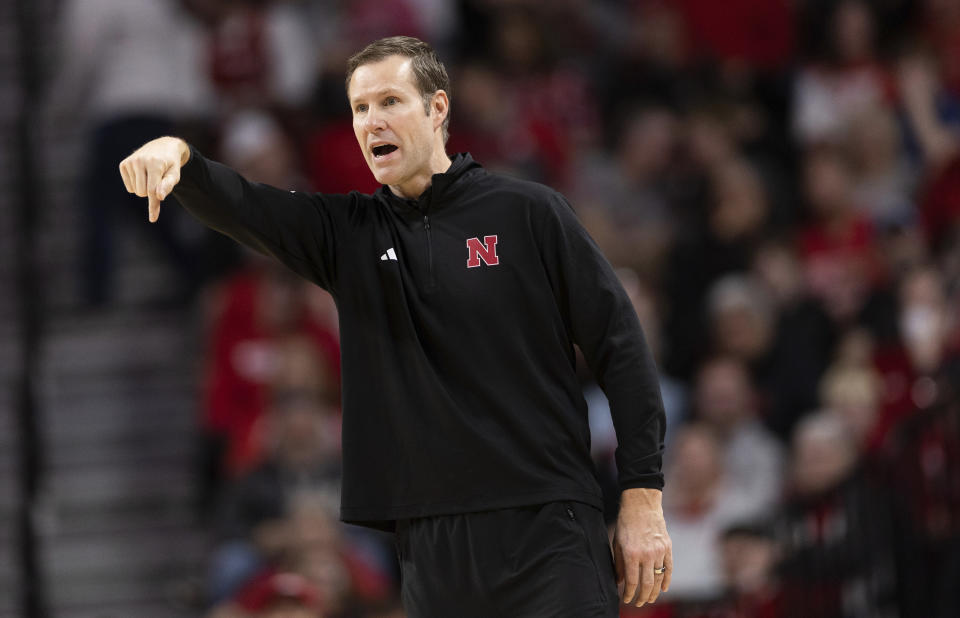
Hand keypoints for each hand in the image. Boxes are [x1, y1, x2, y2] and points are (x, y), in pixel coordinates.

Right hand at [118, 136, 189, 222]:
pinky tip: (142, 174)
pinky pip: (129, 187)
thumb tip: (159, 196)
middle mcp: (140, 161)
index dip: (153, 206)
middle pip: (142, 192)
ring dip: (144, 188)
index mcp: (155, 164)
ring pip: (135, 191)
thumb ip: (167, 185)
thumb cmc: (171, 164)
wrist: (163, 146)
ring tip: (150, 175)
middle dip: (151, 192)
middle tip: (157, 180)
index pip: (152, 190)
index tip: (153, 219)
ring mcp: (130, 162)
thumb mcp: (175, 175)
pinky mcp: (124, 164)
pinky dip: (136, 185)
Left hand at [612, 487, 671, 606]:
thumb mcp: (617, 543)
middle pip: (647, 584)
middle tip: (639, 604)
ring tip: (650, 599)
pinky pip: (669, 568)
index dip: (628, 594)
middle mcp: (646, 555)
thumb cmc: (626, 523)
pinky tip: (664, 589)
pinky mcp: (668, 547)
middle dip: (642, 597)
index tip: (626, 599)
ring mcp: (659, 551)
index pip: (631, 581)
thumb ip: (618, 564)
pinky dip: (667, 580)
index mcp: (631, 554)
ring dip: (655, 592)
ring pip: (659, 578)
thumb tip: (619, 582)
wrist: (642, 504)